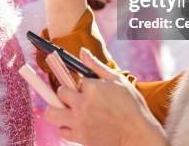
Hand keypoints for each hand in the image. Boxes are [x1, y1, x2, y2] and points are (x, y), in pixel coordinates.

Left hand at [45, 48, 167, 145]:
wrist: (137, 136)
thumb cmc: (132, 107)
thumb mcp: (117, 81)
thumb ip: (96, 66)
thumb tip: (81, 51)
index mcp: (92, 88)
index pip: (75, 80)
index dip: (81, 84)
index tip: (88, 89)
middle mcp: (82, 104)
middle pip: (58, 93)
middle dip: (65, 93)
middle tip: (74, 98)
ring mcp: (79, 121)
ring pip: (51, 113)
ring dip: (57, 110)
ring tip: (67, 110)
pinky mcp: (79, 137)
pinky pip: (61, 131)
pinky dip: (66, 128)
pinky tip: (77, 124)